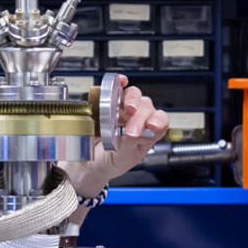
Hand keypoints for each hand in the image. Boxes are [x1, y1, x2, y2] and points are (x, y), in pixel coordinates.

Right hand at [62, 75, 168, 192]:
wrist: (87, 164)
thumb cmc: (109, 163)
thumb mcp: (121, 160)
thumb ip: (130, 146)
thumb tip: (133, 133)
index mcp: (147, 134)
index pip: (160, 122)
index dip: (159, 121)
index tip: (151, 125)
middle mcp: (137, 119)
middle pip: (146, 107)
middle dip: (140, 116)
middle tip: (131, 130)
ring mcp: (122, 109)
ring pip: (134, 95)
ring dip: (131, 100)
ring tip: (126, 109)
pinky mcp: (107, 102)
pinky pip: (115, 89)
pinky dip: (118, 83)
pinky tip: (120, 83)